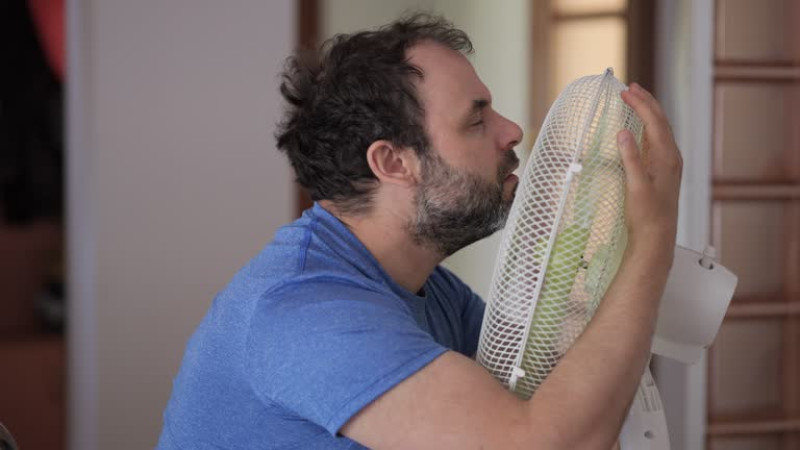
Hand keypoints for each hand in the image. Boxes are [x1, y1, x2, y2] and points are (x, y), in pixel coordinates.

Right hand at [618, 83, 681, 259]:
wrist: (657, 237)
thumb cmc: (646, 214)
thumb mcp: (635, 186)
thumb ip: (630, 158)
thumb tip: (623, 132)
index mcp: (667, 157)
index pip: (654, 122)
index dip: (640, 104)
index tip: (624, 91)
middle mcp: (672, 157)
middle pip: (660, 121)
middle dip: (646, 102)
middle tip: (631, 87)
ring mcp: (669, 163)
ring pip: (660, 129)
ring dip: (648, 112)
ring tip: (637, 99)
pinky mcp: (664, 171)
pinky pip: (658, 140)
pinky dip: (648, 127)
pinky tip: (641, 128)